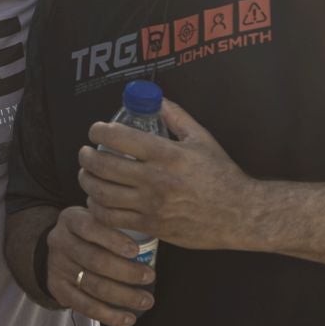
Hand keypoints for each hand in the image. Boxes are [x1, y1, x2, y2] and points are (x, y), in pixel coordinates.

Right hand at [44, 205, 153, 325]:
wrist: (61, 248)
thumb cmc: (90, 232)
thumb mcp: (96, 218)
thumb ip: (115, 224)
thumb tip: (151, 235)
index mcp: (70, 219)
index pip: (90, 227)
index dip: (113, 240)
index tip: (136, 250)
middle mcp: (59, 241)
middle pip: (95, 260)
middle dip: (126, 271)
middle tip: (150, 276)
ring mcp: (57, 267)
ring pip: (93, 285)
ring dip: (123, 296)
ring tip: (146, 300)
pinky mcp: (58, 289)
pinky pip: (85, 306)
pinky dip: (109, 315)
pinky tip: (128, 318)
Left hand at [78, 101, 256, 251]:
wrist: (240, 214)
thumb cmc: (222, 175)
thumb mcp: (201, 139)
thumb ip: (176, 117)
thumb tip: (155, 99)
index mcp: (167, 154)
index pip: (120, 137)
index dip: (99, 131)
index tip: (95, 130)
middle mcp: (156, 179)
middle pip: (104, 165)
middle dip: (86, 157)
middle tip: (84, 152)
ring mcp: (152, 205)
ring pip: (103, 194)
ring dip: (87, 181)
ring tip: (86, 174)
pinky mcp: (152, 226)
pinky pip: (113, 218)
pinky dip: (97, 208)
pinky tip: (97, 200)